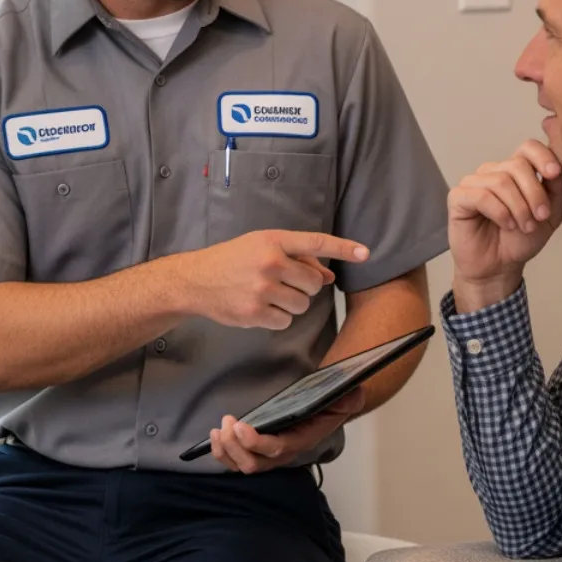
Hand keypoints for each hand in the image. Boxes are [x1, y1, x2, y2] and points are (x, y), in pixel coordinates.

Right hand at [181, 230, 368, 329]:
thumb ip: (297, 259)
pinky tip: (260, 307)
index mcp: (272, 241)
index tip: (366, 253)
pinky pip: (286, 320)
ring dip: (292, 303)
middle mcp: (269, 262)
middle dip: (304, 286)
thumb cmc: (232, 260)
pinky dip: (278, 317)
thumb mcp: (262, 248)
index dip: (343, 248)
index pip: (316, 242)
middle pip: (313, 282)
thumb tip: (329, 275)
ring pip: (302, 304)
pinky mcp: (255, 312)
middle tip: (282, 282)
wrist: (195, 281)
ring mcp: (262, 289)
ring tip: (268, 294)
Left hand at [209, 385, 366, 472]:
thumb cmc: (331, 403)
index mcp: (302, 441)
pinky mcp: (257, 451)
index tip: (241, 426)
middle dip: (235, 446)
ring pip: (242, 465)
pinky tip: (216, 434)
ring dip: (226, 450)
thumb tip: (352, 395)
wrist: (326, 408)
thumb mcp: (345, 397)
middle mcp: (284, 453)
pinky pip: (235, 460)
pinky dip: (222, 451)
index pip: (278, 449)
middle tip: (228, 422)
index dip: (257, 443)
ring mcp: (269, 455)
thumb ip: (348, 398)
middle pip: (254, 464)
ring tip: (219, 427)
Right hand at [448, 140, 561, 310]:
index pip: (527, 147)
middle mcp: (493, 172)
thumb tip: (555, 170)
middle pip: (517, 165)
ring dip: (519, 207)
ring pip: (501, 181)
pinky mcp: (458, 198)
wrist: (499, 267)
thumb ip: (555, 190)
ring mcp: (473, 183)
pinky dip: (499, 212)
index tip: (554, 174)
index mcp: (515, 172)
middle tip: (540, 216)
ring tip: (523, 226)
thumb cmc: (519, 241)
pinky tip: (506, 224)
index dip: (542, 156)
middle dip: (534, 193)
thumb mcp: (549, 216)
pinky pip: (481, 196)